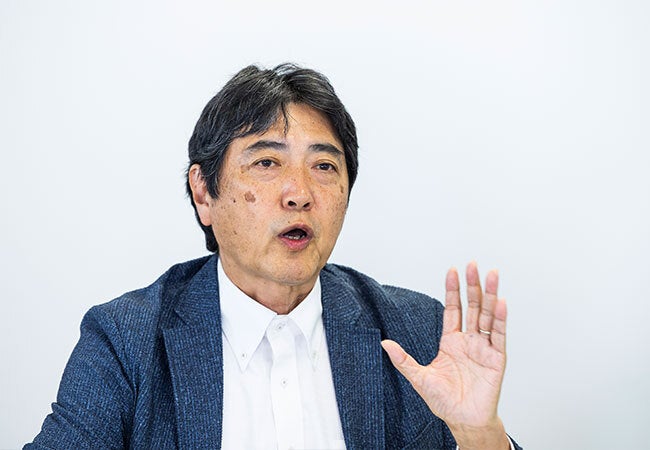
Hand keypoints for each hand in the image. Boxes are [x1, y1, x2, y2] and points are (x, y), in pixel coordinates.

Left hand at [381, 262, 509, 449]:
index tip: (452, 270)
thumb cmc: (445, 401)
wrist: (463, 420)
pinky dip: (500, 319)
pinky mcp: (496, 358)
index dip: (453, 290)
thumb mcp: (419, 378)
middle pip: (473, 306)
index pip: (453, 309)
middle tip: (473, 265)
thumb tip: (385, 343)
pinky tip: (500, 303)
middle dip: (472, 285)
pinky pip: (498, 335)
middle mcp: (469, 340)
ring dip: (490, 295)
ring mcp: (484, 348)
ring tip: (491, 275)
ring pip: (488, 316)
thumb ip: (403, 360)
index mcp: (451, 341)